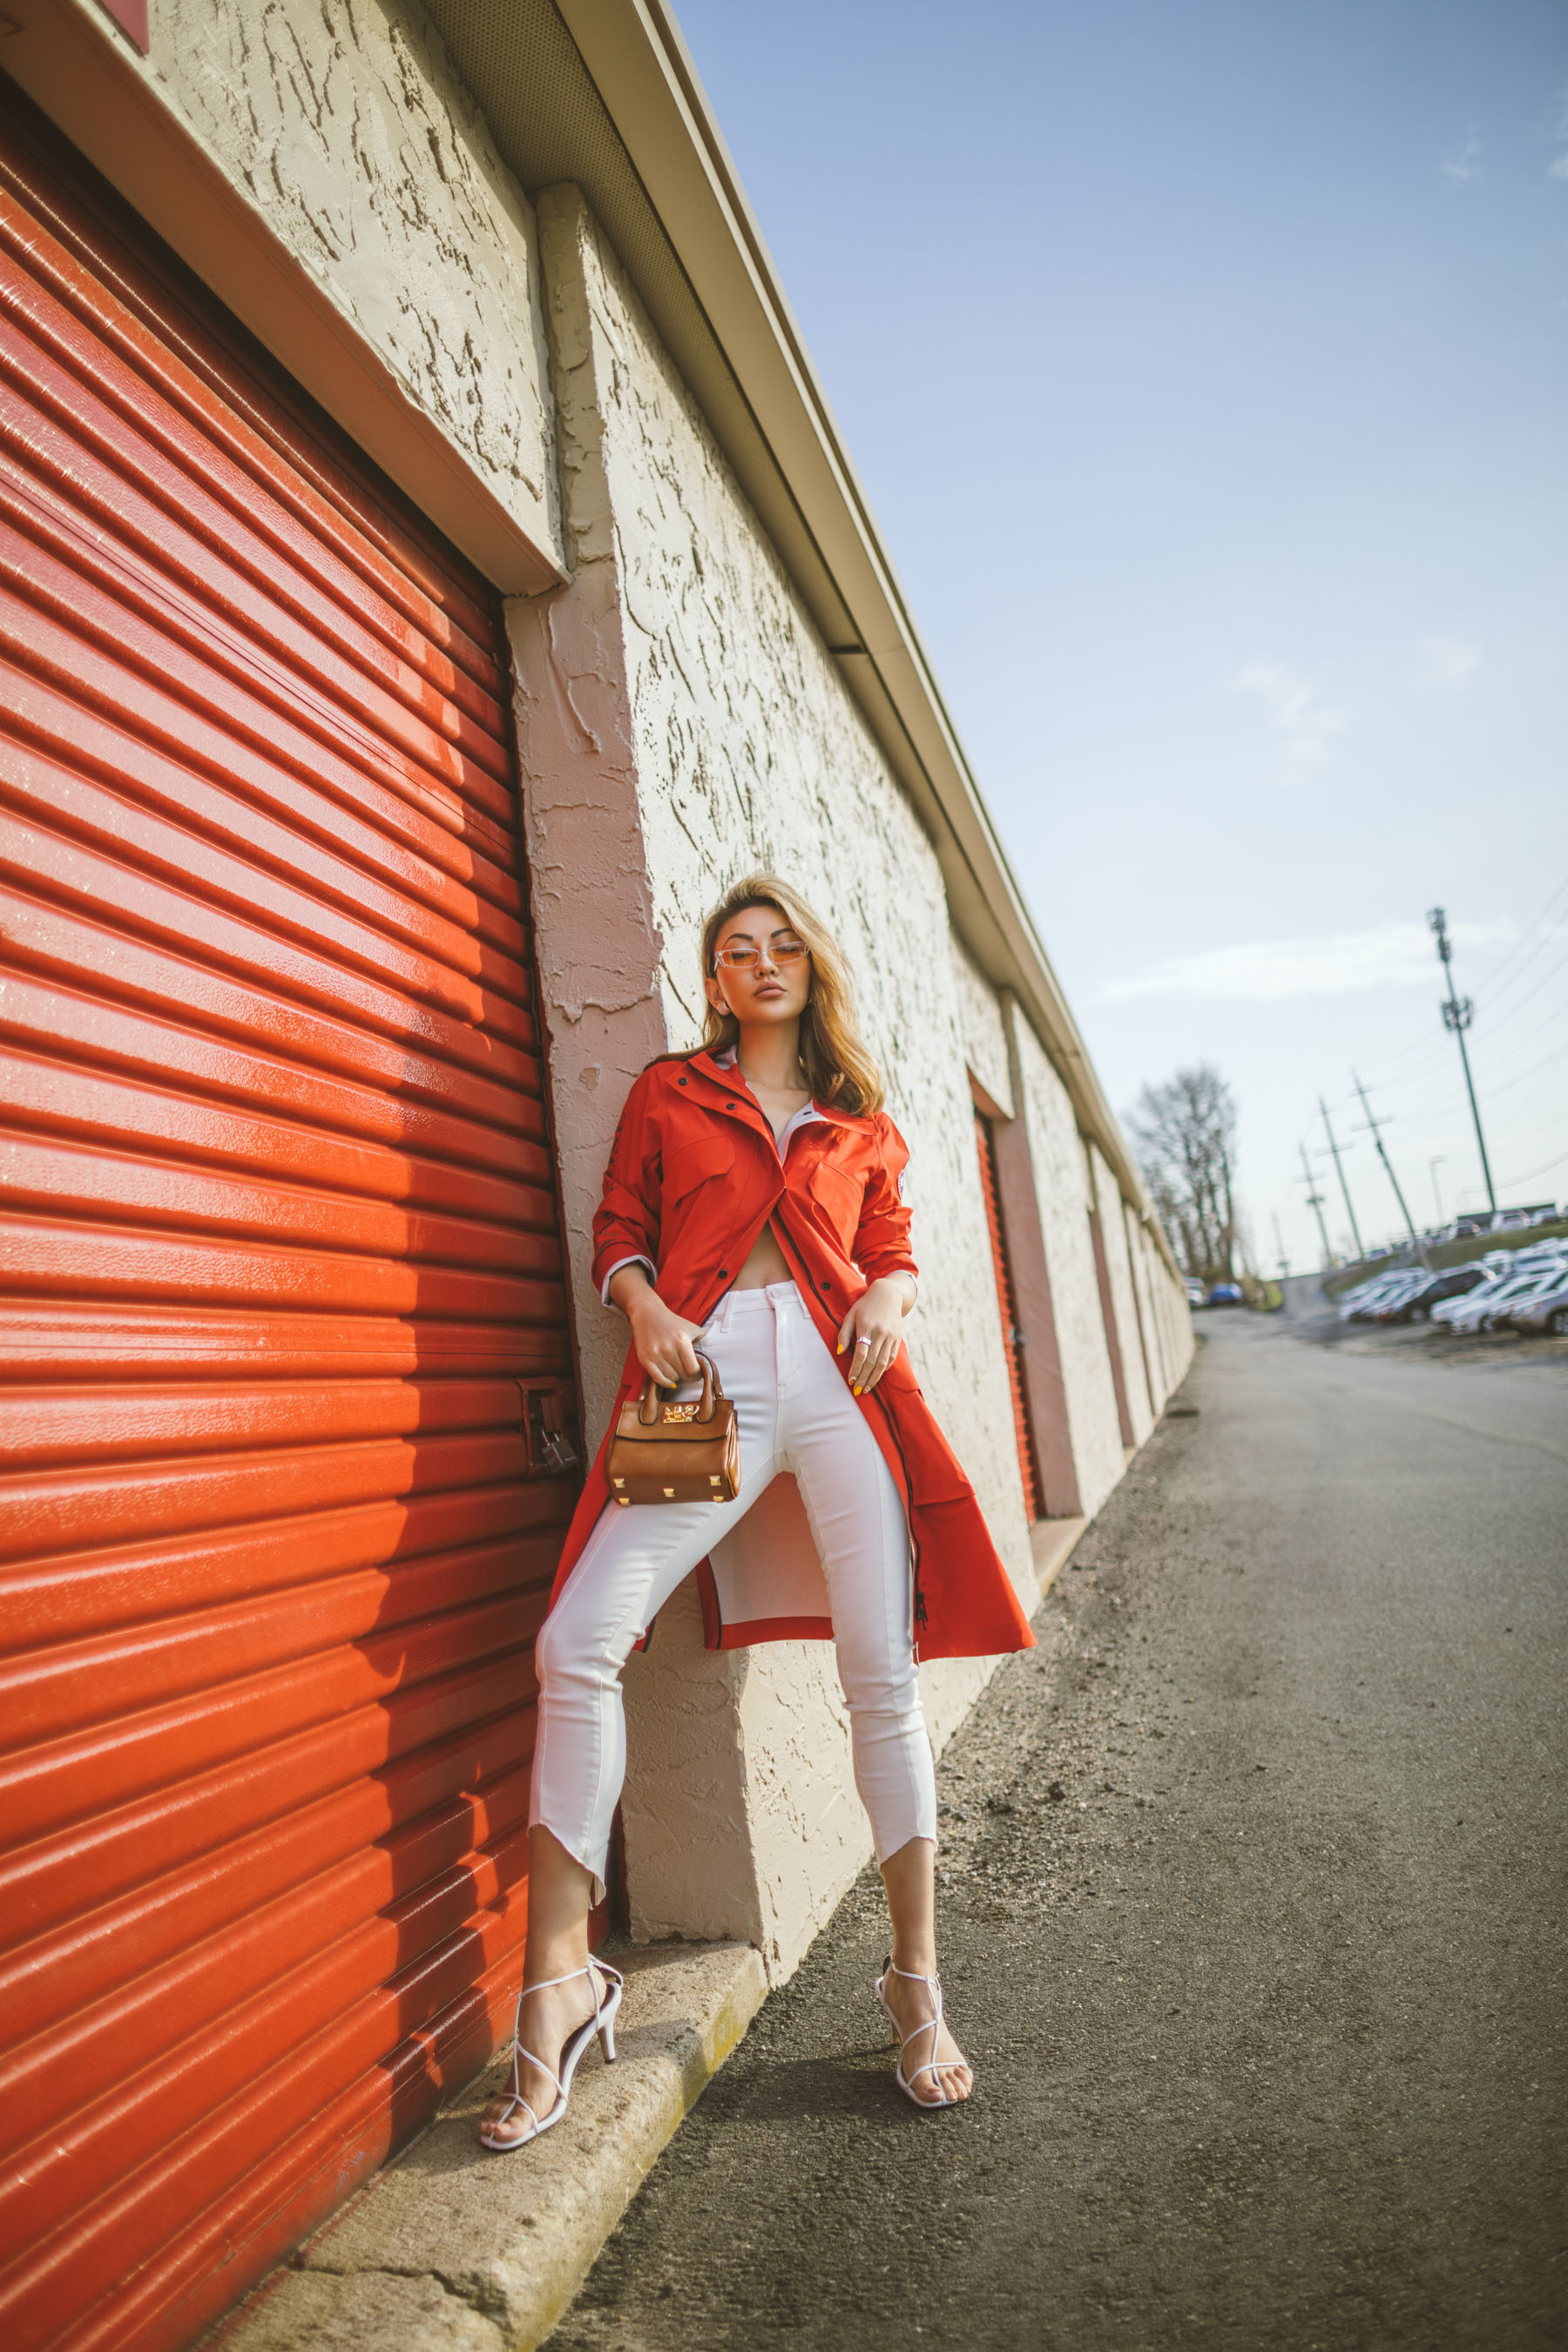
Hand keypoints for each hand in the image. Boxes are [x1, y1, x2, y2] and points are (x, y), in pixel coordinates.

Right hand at [616, 1278, 704, 1387]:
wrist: (647, 1314)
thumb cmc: (672, 1322)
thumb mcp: (691, 1327)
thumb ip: (703, 1339)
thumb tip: (712, 1353)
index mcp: (682, 1341)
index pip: (693, 1369)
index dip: (697, 1374)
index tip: (697, 1373)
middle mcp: (668, 1348)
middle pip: (682, 1375)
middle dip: (687, 1376)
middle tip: (688, 1372)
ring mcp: (655, 1354)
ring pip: (671, 1378)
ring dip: (676, 1378)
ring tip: (678, 1371)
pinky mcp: (644, 1358)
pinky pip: (657, 1378)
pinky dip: (665, 1382)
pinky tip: (670, 1380)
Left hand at [835, 1274, 913, 1394]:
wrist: (888, 1294)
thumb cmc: (865, 1306)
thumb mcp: (850, 1315)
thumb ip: (844, 1334)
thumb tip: (839, 1353)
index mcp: (867, 1326)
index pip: (861, 1353)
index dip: (856, 1368)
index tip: (850, 1380)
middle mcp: (881, 1332)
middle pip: (872, 1361)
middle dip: (864, 1378)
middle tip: (857, 1390)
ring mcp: (891, 1336)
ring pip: (883, 1362)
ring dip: (875, 1378)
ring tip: (867, 1388)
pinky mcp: (898, 1338)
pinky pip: (892, 1358)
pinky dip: (884, 1369)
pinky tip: (877, 1377)